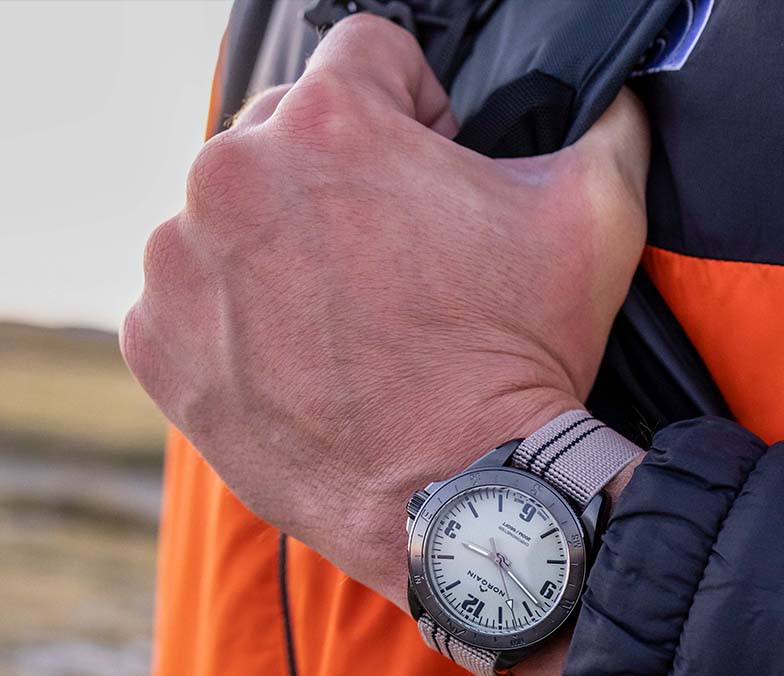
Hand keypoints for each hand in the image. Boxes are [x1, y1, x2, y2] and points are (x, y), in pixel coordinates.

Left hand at [121, 14, 649, 609]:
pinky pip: (189, 300)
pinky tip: (297, 361)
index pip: (366, 56)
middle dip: (339, 183)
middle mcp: (233, 177)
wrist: (461, 500)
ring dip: (279, 250)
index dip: (417, 112)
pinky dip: (233, 321)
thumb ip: (604, 126)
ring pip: (230, 218)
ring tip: (344, 321)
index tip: (431, 173)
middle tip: (393, 264)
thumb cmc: (520, 365)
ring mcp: (183, 267)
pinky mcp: (158, 346)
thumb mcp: (595, 220)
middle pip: (283, 135)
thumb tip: (615, 95)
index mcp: (330, 123)